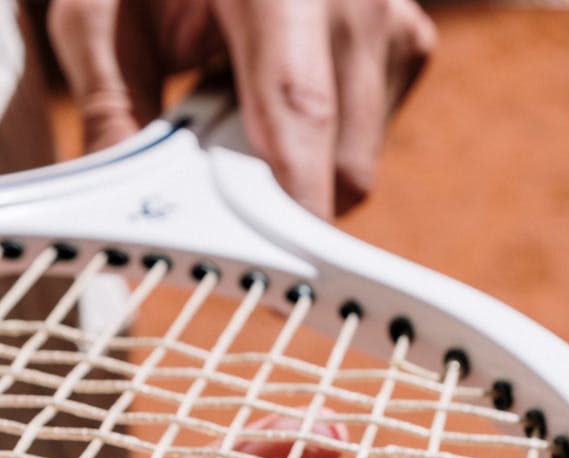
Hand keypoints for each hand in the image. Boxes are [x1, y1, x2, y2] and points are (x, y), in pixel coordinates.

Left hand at [47, 0, 436, 216]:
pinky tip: (284, 90)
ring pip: (359, 166)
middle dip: (282, 199)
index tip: (276, 271)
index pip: (301, 110)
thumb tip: (131, 212)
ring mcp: (393, 19)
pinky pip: (372, 142)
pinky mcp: (411, 42)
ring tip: (250, 103)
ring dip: (302, 168)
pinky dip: (325, 143)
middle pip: (342, 167)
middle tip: (221, 165)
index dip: (292, 203)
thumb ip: (114, 107)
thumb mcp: (107, 14)